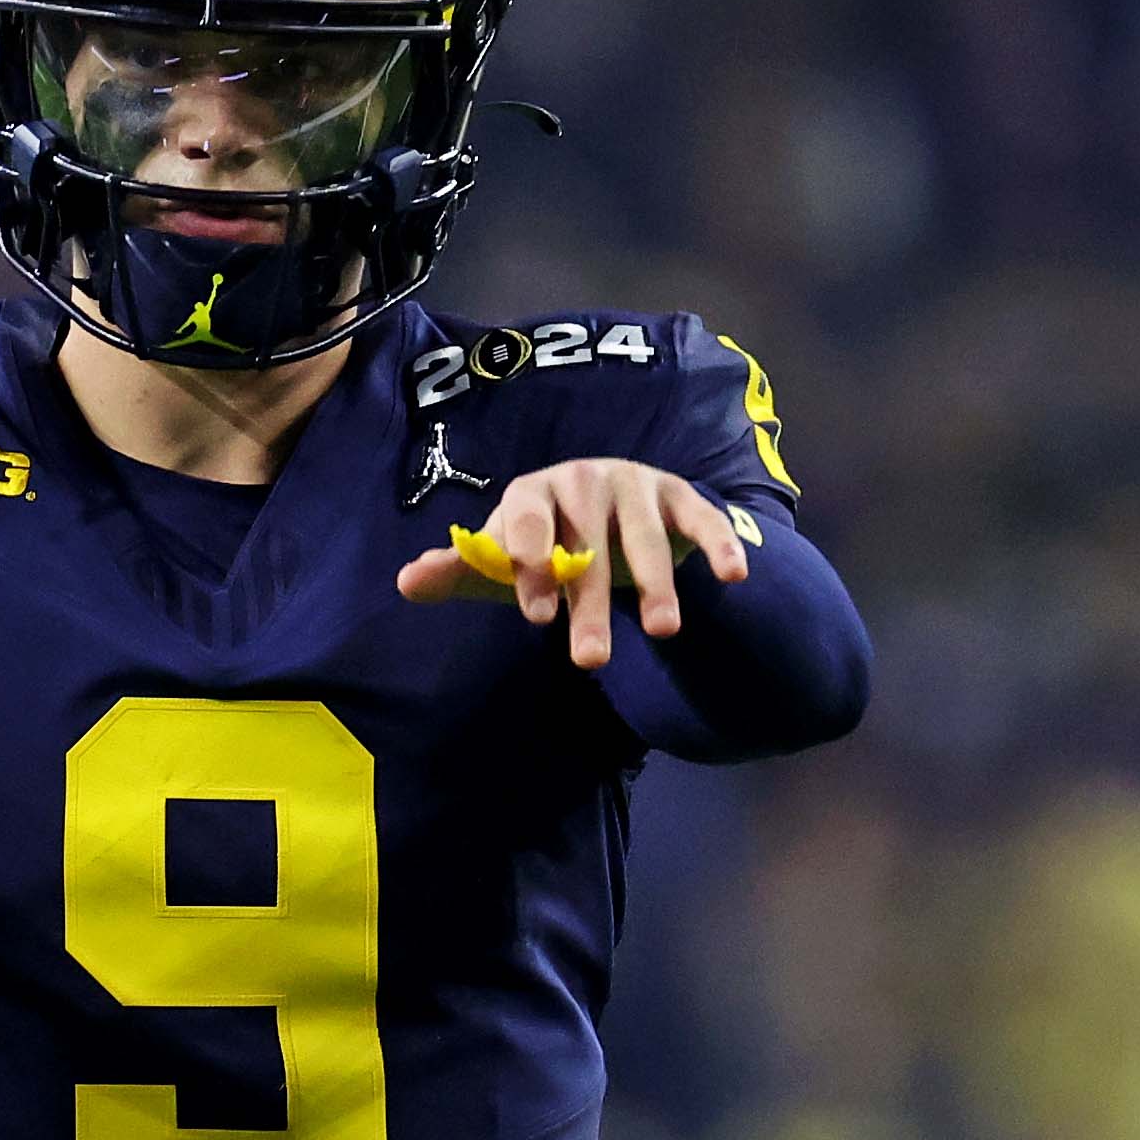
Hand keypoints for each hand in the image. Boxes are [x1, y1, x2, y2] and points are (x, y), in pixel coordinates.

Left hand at [395, 459, 749, 668]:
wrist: (606, 506)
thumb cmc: (545, 540)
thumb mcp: (503, 557)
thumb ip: (462, 570)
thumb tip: (406, 583)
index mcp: (532, 490)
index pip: (525, 523)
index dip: (529, 566)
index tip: (535, 616)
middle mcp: (583, 478)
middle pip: (586, 544)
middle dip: (589, 602)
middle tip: (589, 660)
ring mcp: (635, 483)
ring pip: (644, 537)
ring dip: (656, 582)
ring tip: (663, 632)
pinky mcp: (679, 495)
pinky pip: (701, 518)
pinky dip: (718, 543)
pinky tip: (733, 576)